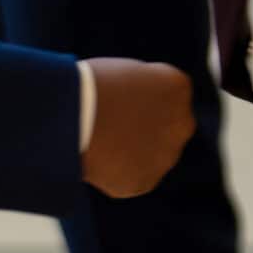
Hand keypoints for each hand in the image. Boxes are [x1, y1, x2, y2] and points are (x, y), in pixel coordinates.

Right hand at [80, 59, 193, 197]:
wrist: (71, 118)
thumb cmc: (90, 86)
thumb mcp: (127, 71)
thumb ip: (146, 87)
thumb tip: (144, 101)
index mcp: (177, 87)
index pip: (171, 95)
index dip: (145, 99)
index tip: (125, 102)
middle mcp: (181, 123)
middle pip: (171, 127)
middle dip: (150, 128)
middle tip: (117, 127)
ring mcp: (165, 156)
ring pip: (155, 155)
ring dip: (136, 152)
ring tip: (102, 144)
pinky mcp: (145, 182)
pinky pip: (135, 177)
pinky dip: (121, 172)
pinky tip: (99, 161)